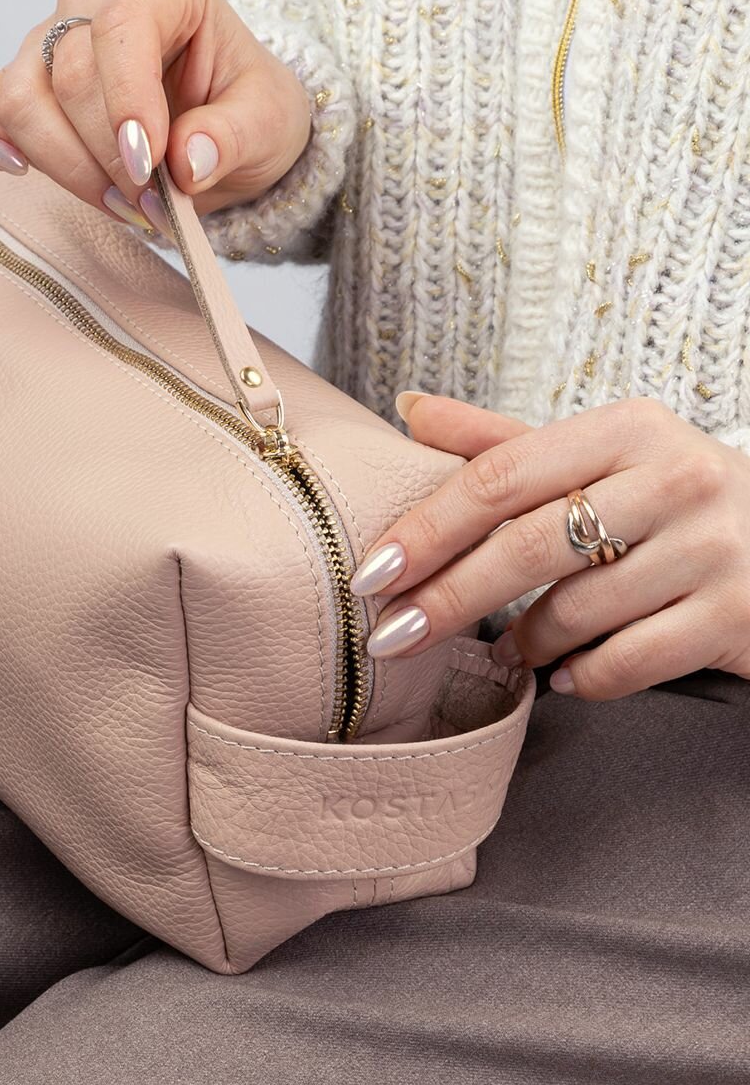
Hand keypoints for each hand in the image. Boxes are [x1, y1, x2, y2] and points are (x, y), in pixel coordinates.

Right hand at [0, 0, 312, 234]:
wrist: (228, 126)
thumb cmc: (245, 109)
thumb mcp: (270, 121)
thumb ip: (234, 136)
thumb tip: (187, 162)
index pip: (121, 29)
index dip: (127, 105)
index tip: (150, 170)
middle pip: (66, 75)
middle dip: (106, 155)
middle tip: (153, 206)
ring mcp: (44, 39)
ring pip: (19, 101)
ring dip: (63, 165)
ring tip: (121, 203)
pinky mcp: (12, 83)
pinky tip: (9, 165)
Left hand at [347, 394, 749, 698]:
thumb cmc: (674, 500)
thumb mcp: (601, 453)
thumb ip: (503, 440)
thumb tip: (409, 407)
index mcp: (628, 429)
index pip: (500, 476)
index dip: (427, 527)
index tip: (371, 571)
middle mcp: (673, 480)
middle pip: (526, 546)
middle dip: (446, 598)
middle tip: (392, 635)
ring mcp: (710, 550)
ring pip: (574, 612)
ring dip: (522, 642)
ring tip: (505, 650)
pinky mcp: (734, 617)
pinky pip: (626, 663)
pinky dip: (582, 676)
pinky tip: (566, 677)